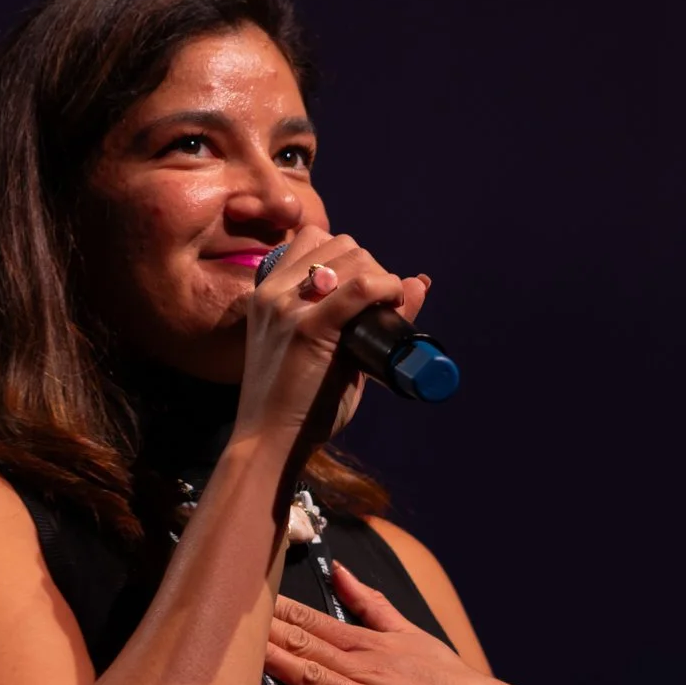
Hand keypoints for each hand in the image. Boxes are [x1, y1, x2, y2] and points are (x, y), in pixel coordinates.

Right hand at [235, 228, 430, 456]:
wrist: (269, 444)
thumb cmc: (298, 407)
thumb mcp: (324, 351)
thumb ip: (359, 316)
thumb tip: (418, 281)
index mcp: (267, 293)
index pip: (315, 240)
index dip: (352, 258)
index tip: (368, 290)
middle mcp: (274, 293)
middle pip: (339, 244)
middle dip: (371, 266)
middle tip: (383, 304)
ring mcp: (288, 308)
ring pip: (352, 257)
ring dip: (380, 275)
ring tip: (387, 307)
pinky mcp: (308, 329)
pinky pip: (360, 287)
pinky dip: (386, 288)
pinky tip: (394, 302)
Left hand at [264, 561, 557, 684]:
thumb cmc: (450, 682)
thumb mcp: (413, 634)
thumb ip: (371, 605)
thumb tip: (339, 571)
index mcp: (373, 644)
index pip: (315, 621)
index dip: (276, 610)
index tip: (243, 595)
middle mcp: (368, 669)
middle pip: (307, 646)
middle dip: (265, 633)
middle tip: (227, 619)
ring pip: (314, 679)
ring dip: (277, 665)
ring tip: (241, 654)